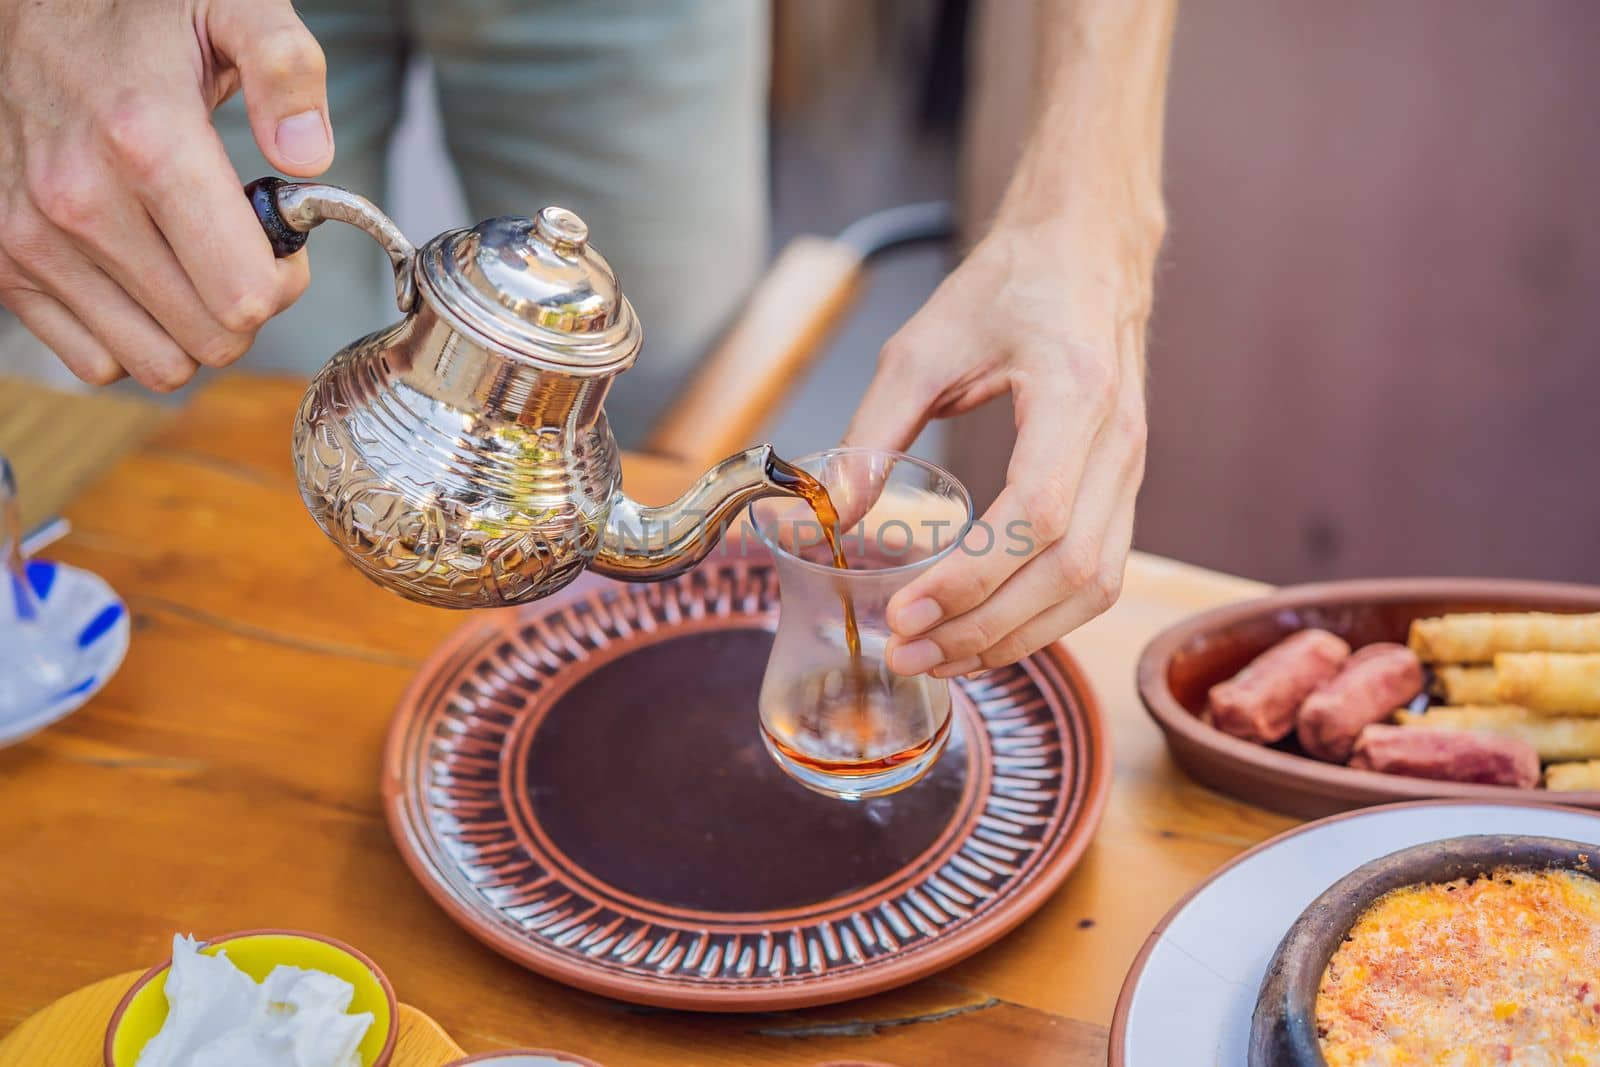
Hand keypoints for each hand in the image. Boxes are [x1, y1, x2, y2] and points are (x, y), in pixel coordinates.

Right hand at [0, 0, 331, 388]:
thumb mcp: (232, 9)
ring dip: (193, 330)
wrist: (31, 15)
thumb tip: (308, 157)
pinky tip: (145, 281)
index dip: (285, 282)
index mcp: (147, 144)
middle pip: (212, 340)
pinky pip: (96, 362)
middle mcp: (80, 202)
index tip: (279, 243)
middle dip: (247, 306)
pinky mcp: (5, 265)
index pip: (245, 296)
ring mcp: (33, 240)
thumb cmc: (139, 20)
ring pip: (158, 364)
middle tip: (240, 251)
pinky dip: (134, 338)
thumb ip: (286, 67)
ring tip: (192, 263)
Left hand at [842, 213, 1157, 675]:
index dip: (974, 576)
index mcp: (1076, 393)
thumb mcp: (922, 346)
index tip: (907, 611)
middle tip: (906, 653)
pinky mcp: (1125, 489)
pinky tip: (986, 634)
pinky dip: (1044, 618)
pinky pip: (1098, 576)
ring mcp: (1133, 470)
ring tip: (940, 659)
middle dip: (985, 627)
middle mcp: (1121, 442)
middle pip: (1069, 569)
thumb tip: (826, 516)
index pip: (1038, 513)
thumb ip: (873, 432)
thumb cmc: (1010, 287)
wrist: (1087, 250)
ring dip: (1017, 637)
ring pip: (1093, 587)